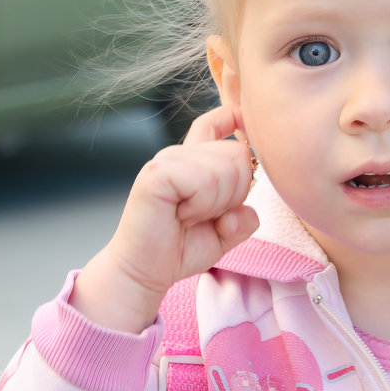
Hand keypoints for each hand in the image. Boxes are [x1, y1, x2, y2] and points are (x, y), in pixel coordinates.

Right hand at [69, 106, 258, 332]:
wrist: (145, 272)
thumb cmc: (180, 249)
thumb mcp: (224, 233)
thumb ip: (244, 218)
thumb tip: (244, 210)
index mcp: (193, 161)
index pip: (217, 120)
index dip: (236, 118)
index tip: (242, 125)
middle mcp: (179, 154)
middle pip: (238, 154)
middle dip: (235, 193)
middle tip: (203, 214)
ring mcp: (166, 160)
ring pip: (225, 168)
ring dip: (216, 204)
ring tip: (189, 216)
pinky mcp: (157, 173)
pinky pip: (205, 180)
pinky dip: (202, 205)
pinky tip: (181, 216)